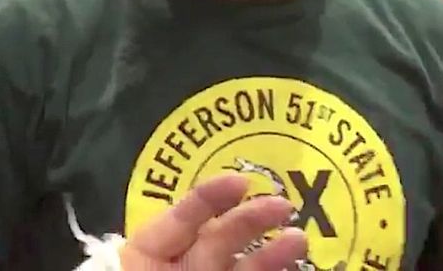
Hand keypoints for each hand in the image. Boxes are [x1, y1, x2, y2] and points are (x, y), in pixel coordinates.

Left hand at [119, 173, 306, 270]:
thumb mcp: (142, 263)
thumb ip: (163, 242)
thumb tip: (216, 203)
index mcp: (145, 255)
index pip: (179, 218)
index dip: (208, 197)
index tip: (239, 181)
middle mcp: (180, 266)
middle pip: (219, 238)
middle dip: (251, 219)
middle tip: (284, 204)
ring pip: (243, 267)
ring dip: (272, 253)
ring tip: (300, 239)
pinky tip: (296, 266)